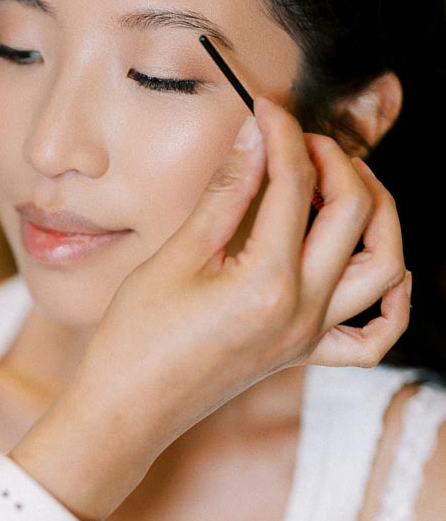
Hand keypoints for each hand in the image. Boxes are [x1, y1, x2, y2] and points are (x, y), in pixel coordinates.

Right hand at [21, 100, 408, 517]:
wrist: (128, 410)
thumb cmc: (137, 339)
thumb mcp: (175, 256)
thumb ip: (226, 194)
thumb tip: (254, 136)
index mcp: (267, 281)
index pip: (295, 184)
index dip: (284, 134)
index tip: (266, 110)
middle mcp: (302, 310)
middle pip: (355, 213)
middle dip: (336, 161)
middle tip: (301, 140)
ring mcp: (308, 335)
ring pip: (384, 264)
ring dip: (379, 213)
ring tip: (345, 184)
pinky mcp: (303, 354)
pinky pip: (373, 337)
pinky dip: (393, 300)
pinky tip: (382, 268)